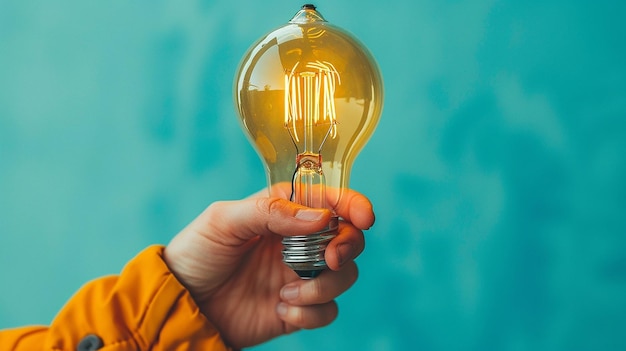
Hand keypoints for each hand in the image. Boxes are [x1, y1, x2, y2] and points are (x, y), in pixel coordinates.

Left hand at [163, 185, 374, 348]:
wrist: (180, 303)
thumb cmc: (197, 253)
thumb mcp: (224, 220)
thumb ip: (270, 212)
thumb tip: (320, 217)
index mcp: (282, 214)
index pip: (328, 201)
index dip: (352, 204)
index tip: (363, 216)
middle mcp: (297, 243)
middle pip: (347, 238)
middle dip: (348, 246)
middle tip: (330, 258)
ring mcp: (299, 277)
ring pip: (344, 276)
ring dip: (325, 286)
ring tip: (287, 294)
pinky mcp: (297, 309)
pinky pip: (327, 311)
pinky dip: (311, 313)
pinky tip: (281, 310)